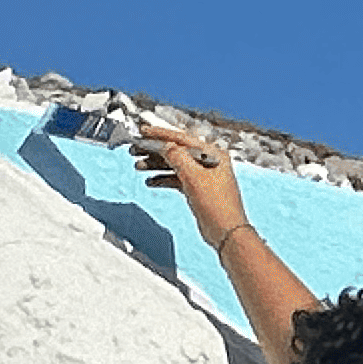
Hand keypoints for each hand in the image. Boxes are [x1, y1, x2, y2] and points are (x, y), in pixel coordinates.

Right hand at [131, 126, 248, 252]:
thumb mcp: (194, 177)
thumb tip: (165, 145)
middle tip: (136, 148)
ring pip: (175, 165)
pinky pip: (177, 179)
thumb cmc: (218, 206)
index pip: (182, 138)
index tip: (144, 131)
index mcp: (213, 153)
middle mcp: (209, 161)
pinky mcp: (198, 189)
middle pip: (177, 150)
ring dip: (156, 164)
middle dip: (155, 149)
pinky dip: (163, 179)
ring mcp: (204, 175)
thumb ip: (177, 157)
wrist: (226, 232)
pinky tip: (150, 181)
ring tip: (138, 165)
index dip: (161, 134)